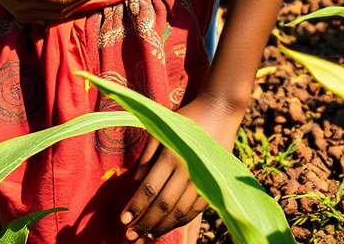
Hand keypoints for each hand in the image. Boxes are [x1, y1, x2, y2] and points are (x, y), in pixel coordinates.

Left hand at [120, 94, 244, 241]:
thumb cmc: (186, 118)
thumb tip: (135, 182)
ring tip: (148, 236)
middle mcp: (187, 169)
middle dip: (146, 223)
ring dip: (162, 227)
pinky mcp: (213, 184)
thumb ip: (147, 155)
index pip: (150, 188)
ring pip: (180, 212)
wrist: (220, 111)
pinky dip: (182, 221)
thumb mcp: (161, 129)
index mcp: (171, 154)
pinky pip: (196, 210)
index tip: (124, 220)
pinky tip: (169, 227)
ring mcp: (202, 179)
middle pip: (164, 204)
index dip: (136, 206)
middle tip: (131, 236)